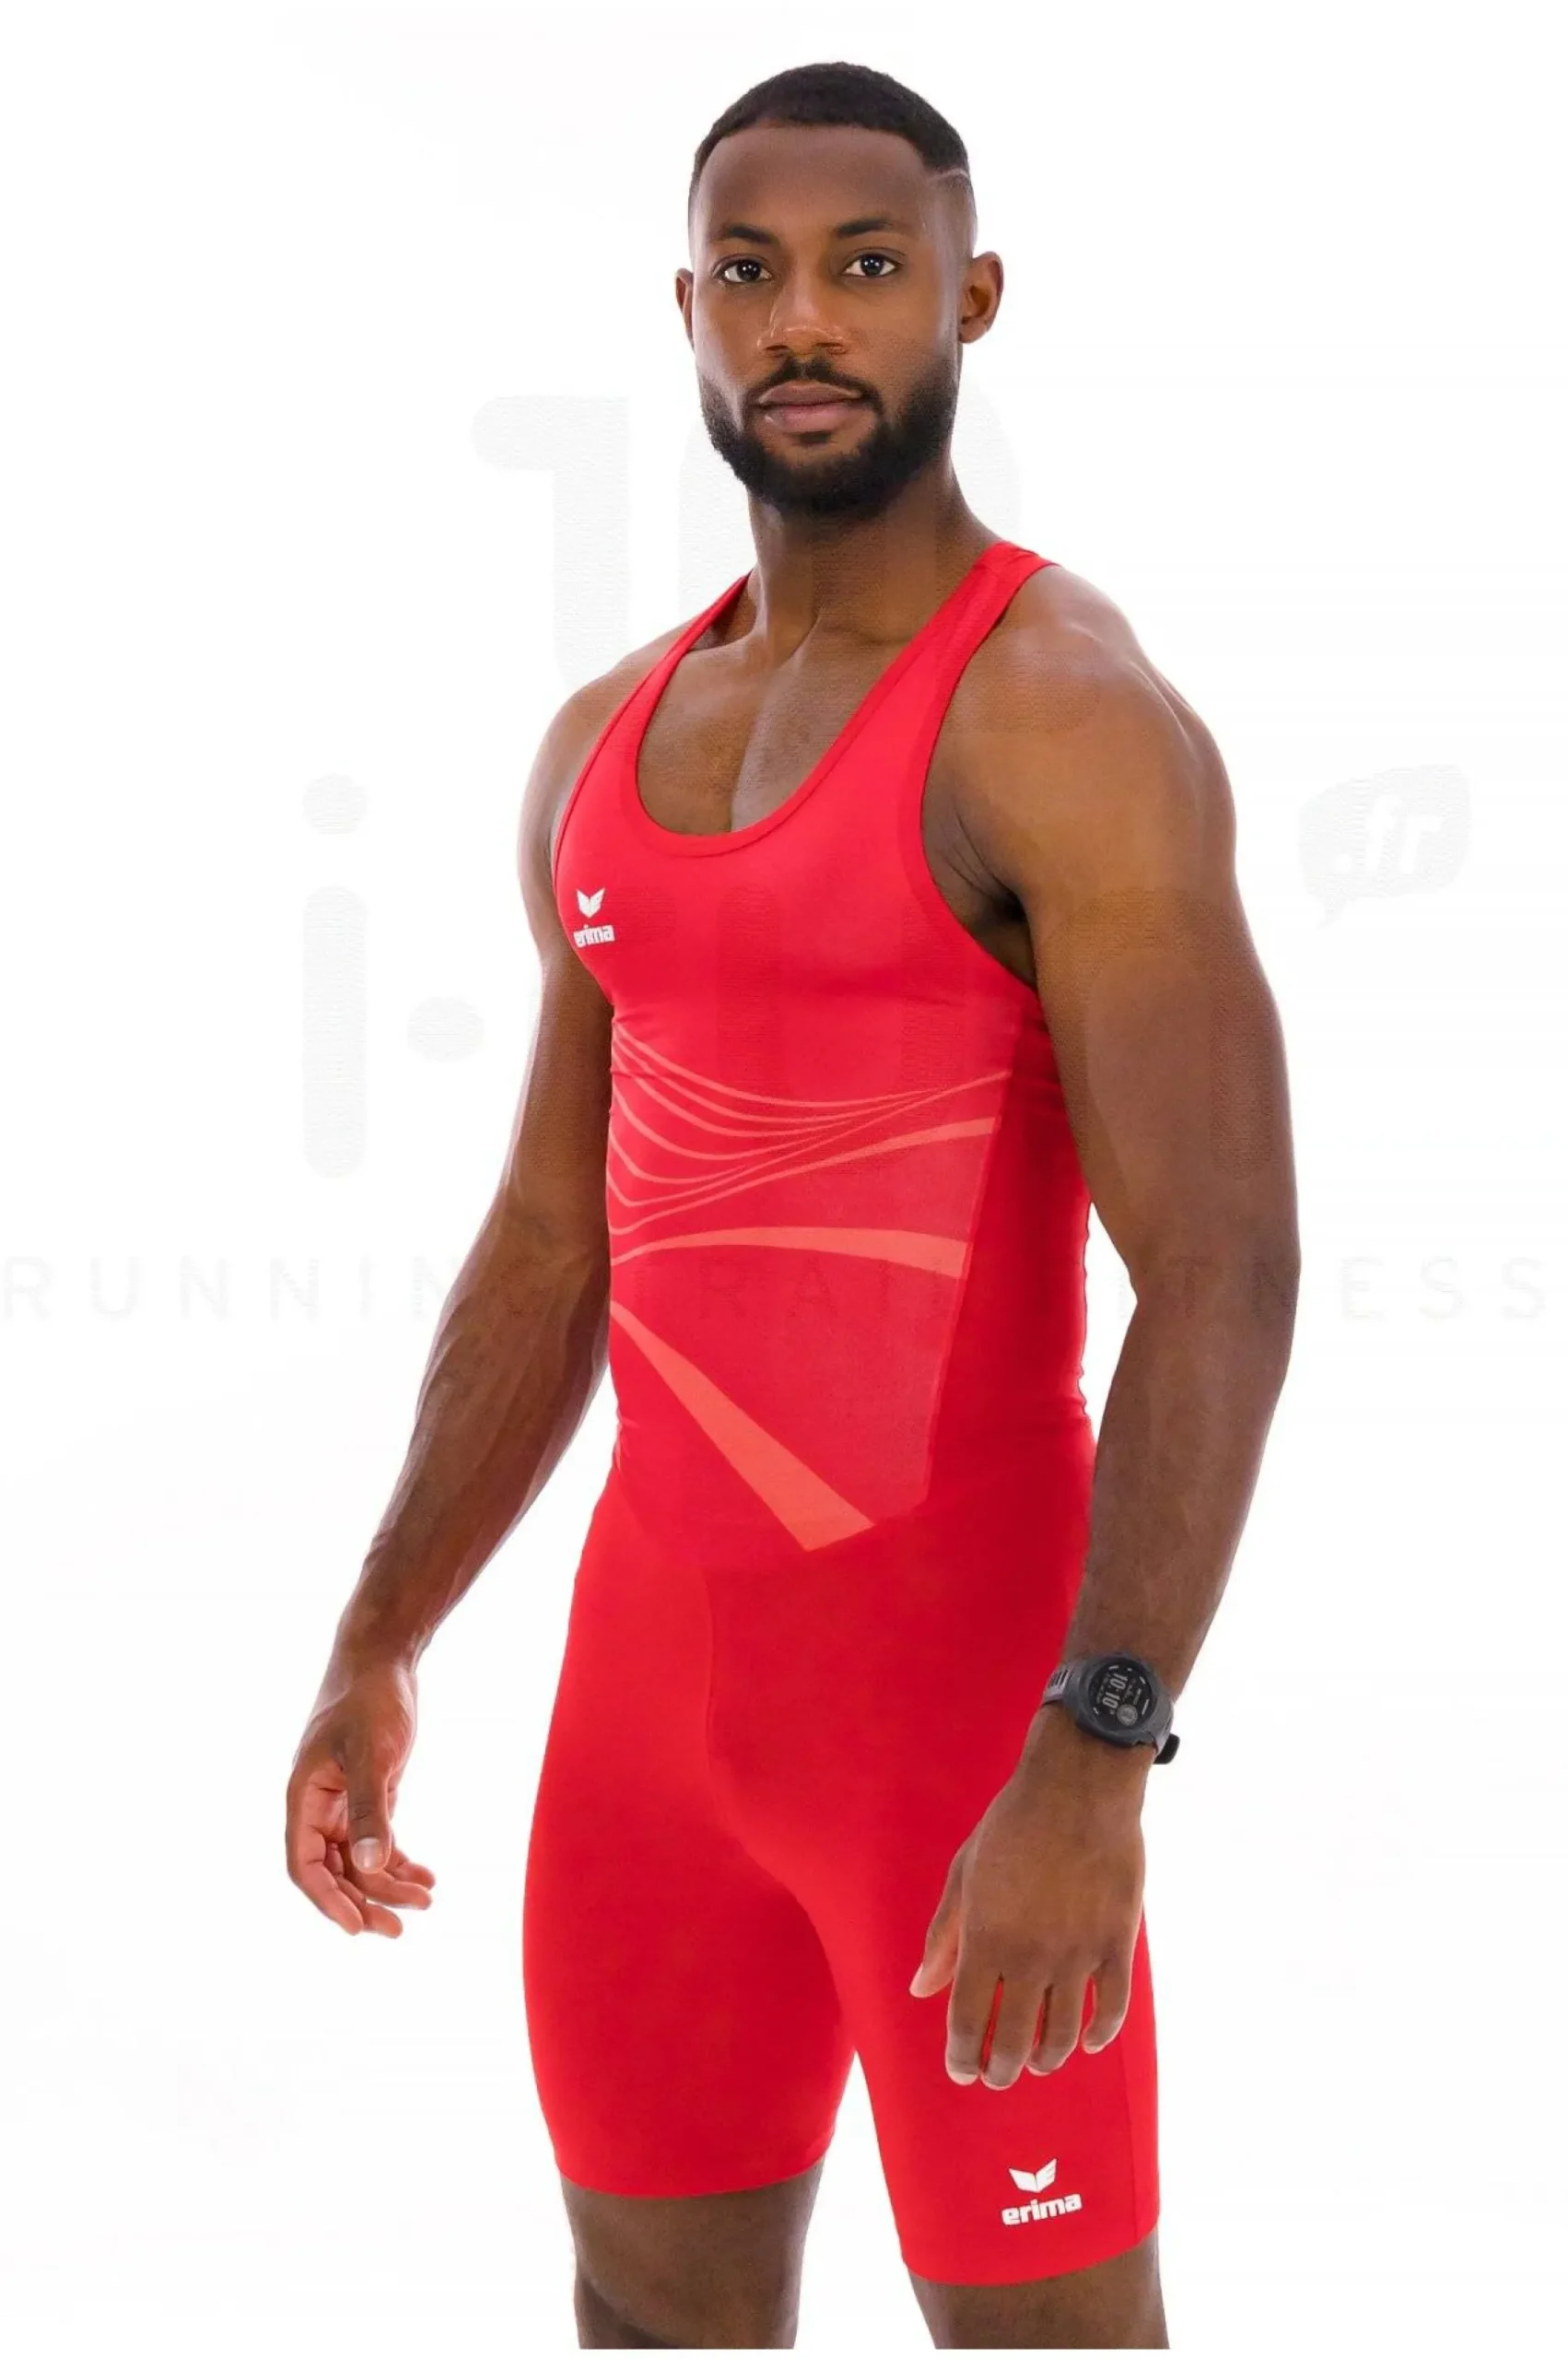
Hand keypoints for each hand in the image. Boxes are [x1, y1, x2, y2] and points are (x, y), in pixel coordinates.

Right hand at [285, 1656, 435, 1935]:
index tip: (357, 1928)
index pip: (304, 1865)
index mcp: (303, 1797)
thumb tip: (370, 1866)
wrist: (384, 1658)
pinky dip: (399, 1861)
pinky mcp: (369, 1793)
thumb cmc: (370, 1699)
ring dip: (387, 1884)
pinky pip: (377, 1840)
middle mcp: (317, 1805)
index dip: (328, 1901)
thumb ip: (370, 1809)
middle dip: (364, 1901)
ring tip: (427, 1900)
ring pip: (358, 1859)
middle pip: (332, 1871)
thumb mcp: (372, 1754)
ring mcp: (343, 1801)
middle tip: (401, 1929)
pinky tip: (426, 1876)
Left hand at [908, 1709, 1146, 2086]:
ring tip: (1037, 2063)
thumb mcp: (964, 1875)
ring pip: (1063, 2033)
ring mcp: (1078, 1954)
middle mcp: (1031, 1957)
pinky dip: (1099, 2034)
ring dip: (1047, 2058)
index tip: (961, 2072)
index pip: (969, 2022)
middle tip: (998, 2076)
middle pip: (1014, 2039)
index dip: (963, 2056)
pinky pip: (1112, 2007)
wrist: (1077, 1788)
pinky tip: (1088, 2043)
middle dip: (1001, 2068)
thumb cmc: (1011, 1826)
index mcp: (986, 1941)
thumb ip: (944, 1937)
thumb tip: (922, 1989)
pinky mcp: (1117, 1943)